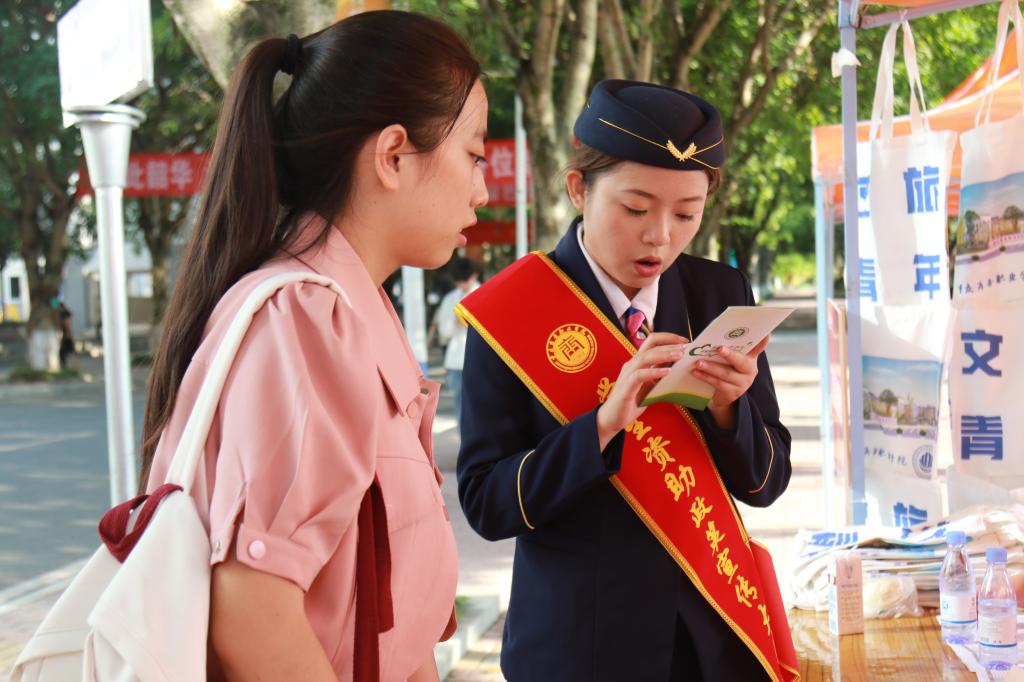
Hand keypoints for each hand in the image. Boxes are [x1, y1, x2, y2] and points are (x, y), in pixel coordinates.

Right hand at [596, 332, 688, 449]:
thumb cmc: (632, 401)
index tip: (685, 341)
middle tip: (686, 346)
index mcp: (638, 362)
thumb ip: (659, 375)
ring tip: (679, 356)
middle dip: (670, 343)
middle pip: (651, 345)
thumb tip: (678, 367)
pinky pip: (640, 375)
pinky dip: (654, 372)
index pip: (652, 342)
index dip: (669, 338)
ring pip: (646, 357)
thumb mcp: (650, 385)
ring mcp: (628, 374)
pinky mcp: (626, 387)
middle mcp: (632, 364)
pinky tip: (666, 372)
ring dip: (664, 355)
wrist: (612, 418)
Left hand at [692, 335, 770, 429]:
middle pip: (741, 361)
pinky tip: (696, 372)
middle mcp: (750, 369)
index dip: (763, 340)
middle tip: (719, 348)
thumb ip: (725, 347)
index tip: (766, 333)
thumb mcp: (727, 357)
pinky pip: (718, 384)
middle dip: (730, 355)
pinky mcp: (733, 393)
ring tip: (698, 362)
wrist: (722, 393)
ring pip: (727, 374)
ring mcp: (743, 383)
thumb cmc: (724, 368)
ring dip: (711, 367)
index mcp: (750, 357)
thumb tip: (709, 336)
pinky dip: (706, 377)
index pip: (759, 347)